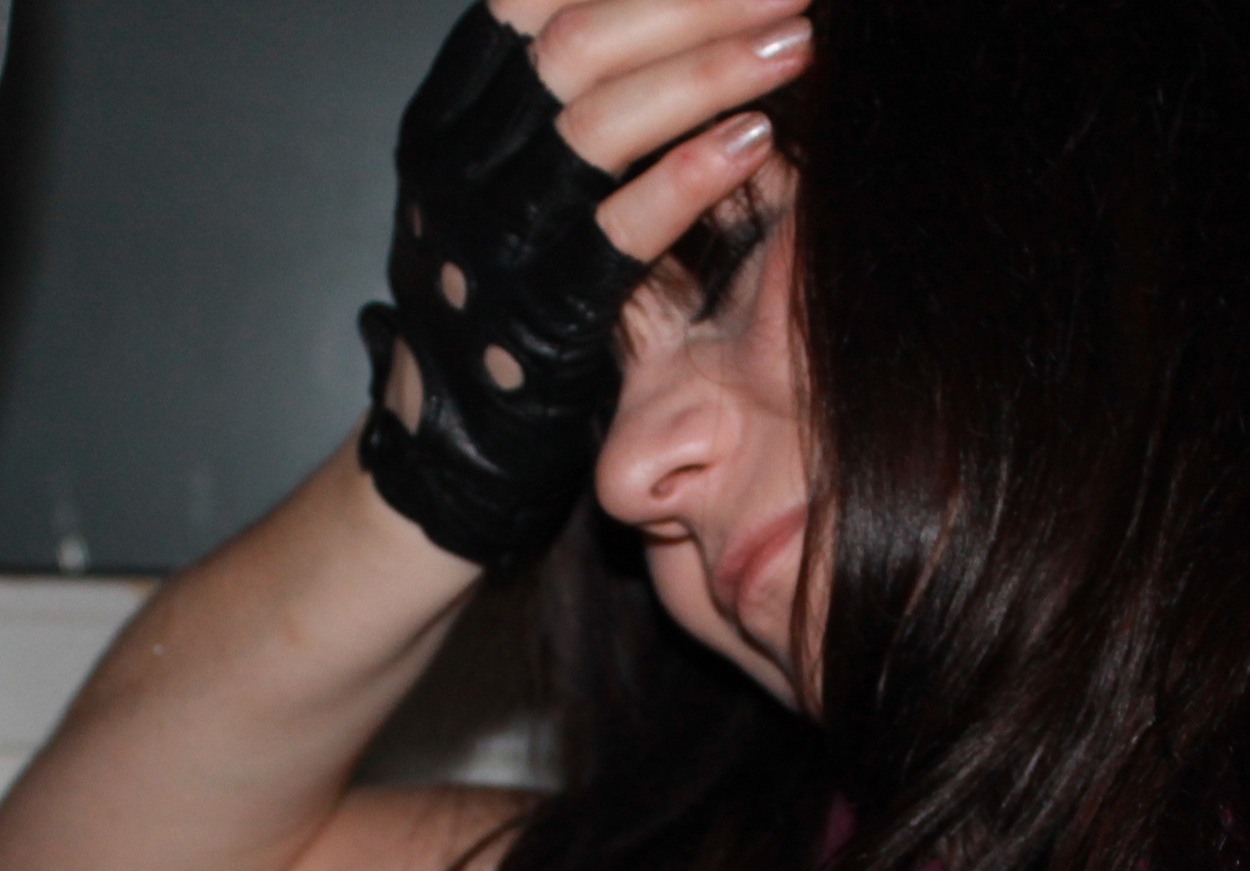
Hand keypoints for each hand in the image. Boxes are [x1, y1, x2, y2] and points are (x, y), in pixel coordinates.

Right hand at [357, 0, 810, 577]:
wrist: (448, 446)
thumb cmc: (500, 299)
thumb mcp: (503, 181)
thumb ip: (560, 101)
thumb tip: (669, 20)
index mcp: (453, 112)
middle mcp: (459, 162)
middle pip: (576, 39)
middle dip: (696, 0)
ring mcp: (491, 239)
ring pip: (595, 121)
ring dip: (711, 71)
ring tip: (800, 41)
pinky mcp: (537, 313)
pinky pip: (616, 233)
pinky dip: (689, 179)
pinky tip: (758, 143)